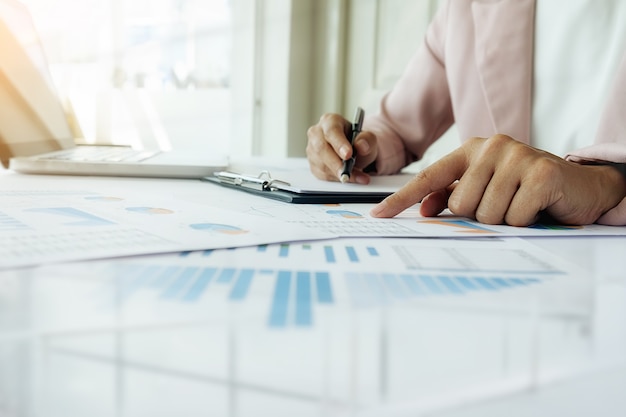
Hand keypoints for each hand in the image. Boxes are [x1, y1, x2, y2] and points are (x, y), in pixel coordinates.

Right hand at [306, 113, 377, 183]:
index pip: (331, 131)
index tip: (348, 155)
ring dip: (339, 173)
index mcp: (330, 121)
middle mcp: (317, 134)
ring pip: (321, 164)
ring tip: (357, 177)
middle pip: (321, 148)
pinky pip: (322, 174)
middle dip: (336, 163)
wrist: (353, 150)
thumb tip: (361, 146)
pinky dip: (337, 179)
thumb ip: (367, 140)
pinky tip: (349, 178)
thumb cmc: (357, 141)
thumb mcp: (367, 138)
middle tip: (348, 172)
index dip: (339, 144)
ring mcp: (312, 150)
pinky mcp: (313, 164)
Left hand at [370, 134, 625, 225]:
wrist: (579, 185)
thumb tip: (425, 210)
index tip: (378, 214)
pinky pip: (514, 218)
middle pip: (460, 204)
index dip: (403, 198)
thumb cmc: (525, 189)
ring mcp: (517, 157)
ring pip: (485, 214)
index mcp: (472, 151)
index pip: (430, 177)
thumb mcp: (486, 189)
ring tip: (520, 205)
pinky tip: (537, 207)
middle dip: (480, 215)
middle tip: (504, 205)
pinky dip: (525, 221)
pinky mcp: (540, 174)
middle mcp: (492, 147)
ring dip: (504, 219)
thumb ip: (454, 195)